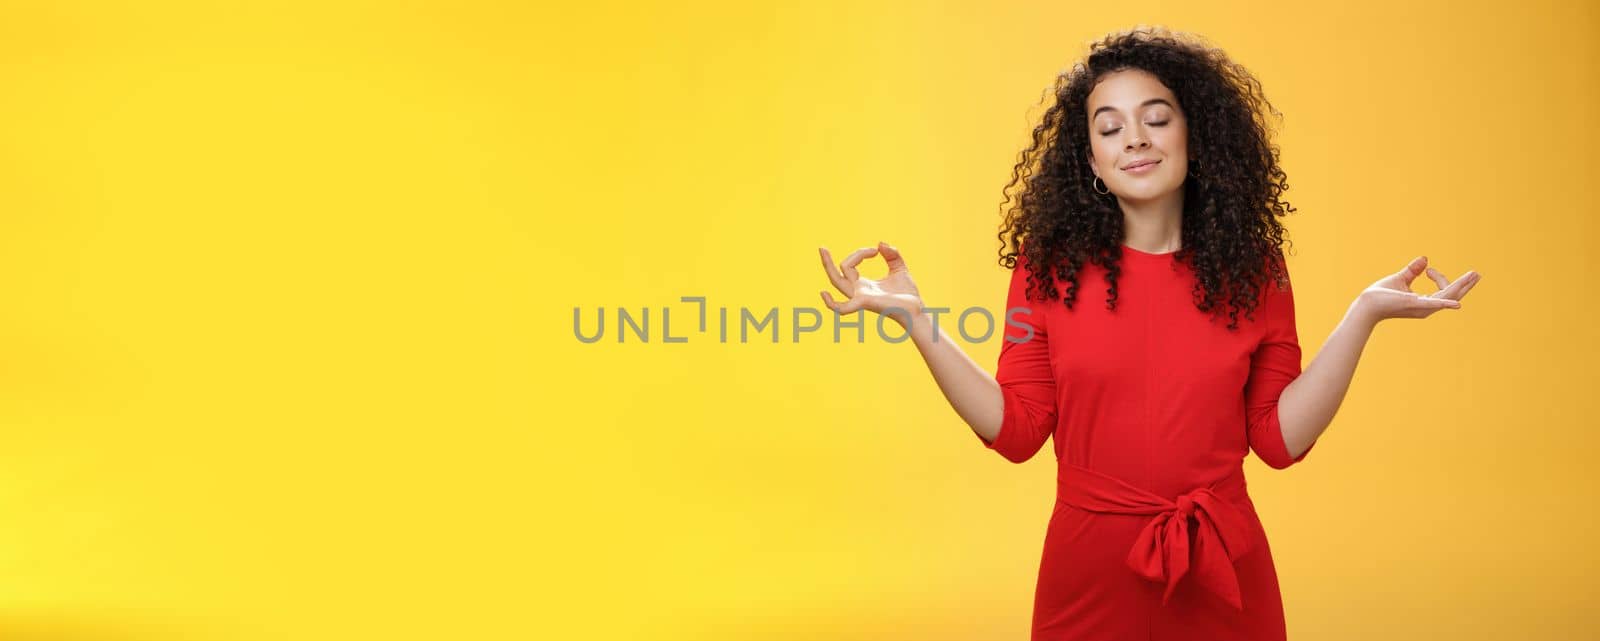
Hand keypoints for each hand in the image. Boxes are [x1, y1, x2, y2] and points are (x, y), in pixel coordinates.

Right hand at [818, 241, 925, 324]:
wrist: (917, 310)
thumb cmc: (907, 294)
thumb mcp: (899, 268)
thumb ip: (892, 255)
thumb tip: (880, 243)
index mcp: (863, 285)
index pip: (850, 265)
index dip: (860, 253)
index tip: (876, 250)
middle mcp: (858, 291)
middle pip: (836, 275)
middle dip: (827, 261)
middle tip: (822, 247)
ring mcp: (860, 297)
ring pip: (837, 281)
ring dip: (828, 266)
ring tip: (823, 250)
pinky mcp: (865, 302)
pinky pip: (843, 308)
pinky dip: (831, 304)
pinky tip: (824, 293)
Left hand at [1353, 255, 1480, 322]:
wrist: (1366, 304)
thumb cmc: (1380, 295)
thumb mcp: (1400, 279)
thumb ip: (1413, 271)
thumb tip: (1425, 259)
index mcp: (1424, 302)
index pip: (1442, 290)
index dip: (1440, 277)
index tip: (1428, 270)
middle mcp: (1426, 307)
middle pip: (1452, 295)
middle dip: (1465, 284)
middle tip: (1477, 274)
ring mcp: (1422, 307)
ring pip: (1448, 296)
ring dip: (1462, 285)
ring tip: (1475, 275)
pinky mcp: (1414, 305)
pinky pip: (1434, 304)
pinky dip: (1446, 303)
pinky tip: (1457, 304)